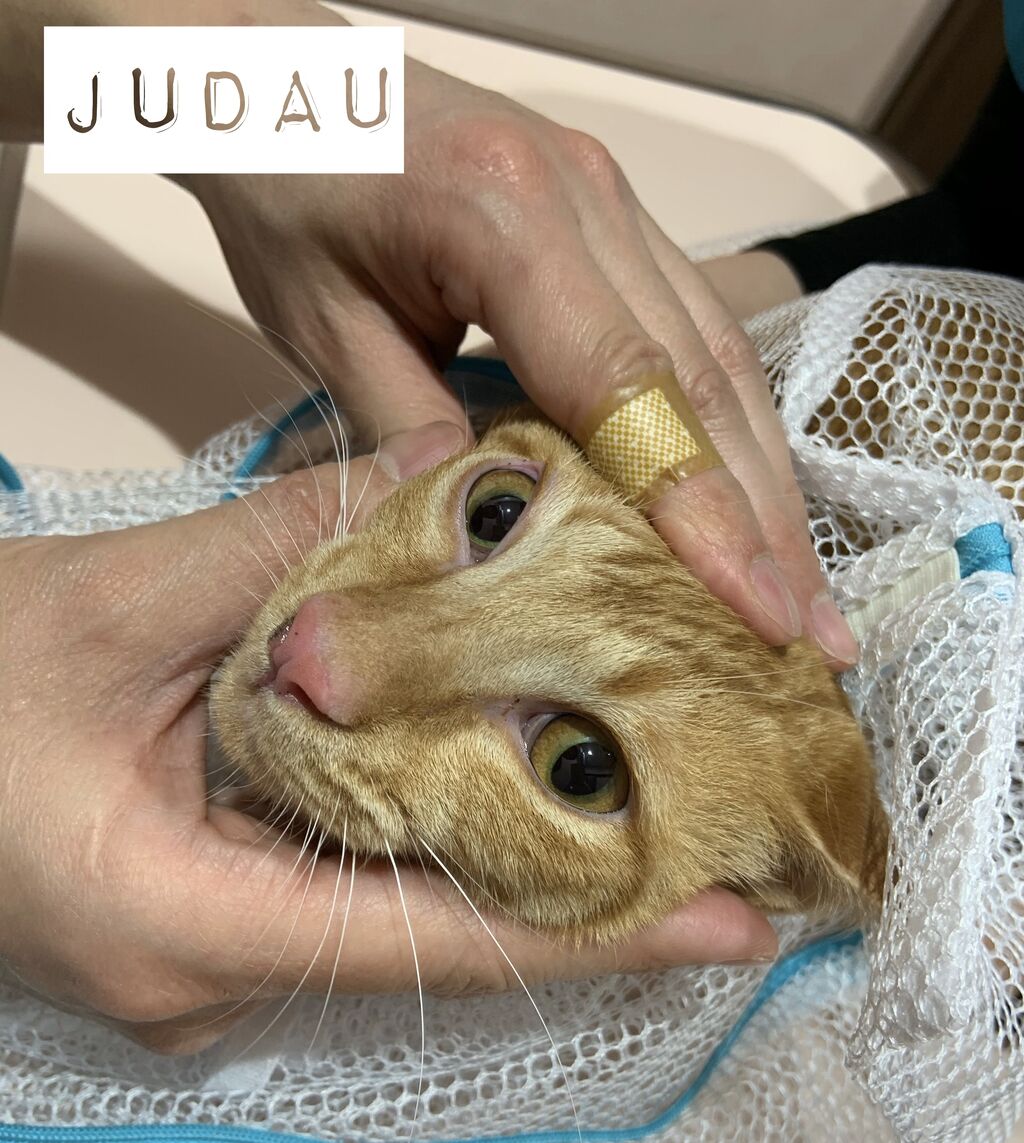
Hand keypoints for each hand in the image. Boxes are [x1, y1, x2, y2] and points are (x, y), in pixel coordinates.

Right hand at [0, 425, 775, 1054]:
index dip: (591, 934)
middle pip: (436, 932)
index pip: (437, 945)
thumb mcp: (115, 604)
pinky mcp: (209, 896)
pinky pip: (346, 868)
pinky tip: (501, 761)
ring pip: (396, 899)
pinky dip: (431, 816)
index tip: (724, 922)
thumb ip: (290, 544)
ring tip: (649, 797)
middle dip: (580, 890)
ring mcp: (213, 939)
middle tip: (722, 840)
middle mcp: (216, 962)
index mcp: (186, 923)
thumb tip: (447, 470)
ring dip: (513, 847)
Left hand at [182, 19, 856, 667]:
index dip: (701, 509)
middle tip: (814, 631)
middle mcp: (590, 201)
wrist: (285, 82)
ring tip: (800, 584)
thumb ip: (410, 430)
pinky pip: (694, 332)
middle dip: (764, 516)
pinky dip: (727, 426)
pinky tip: (747, 496)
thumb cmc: (289, 189)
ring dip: (766, 479)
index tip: (758, 608)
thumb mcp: (323, 326)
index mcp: (508, 219)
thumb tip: (489, 532)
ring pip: (721, 357)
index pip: (632, 388)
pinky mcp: (615, 221)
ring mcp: (614, 203)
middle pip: (705, 379)